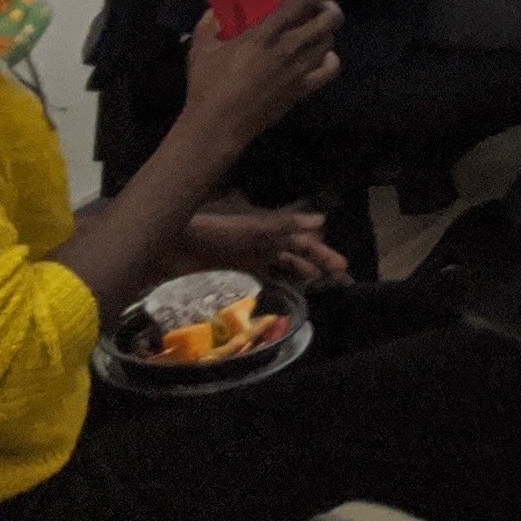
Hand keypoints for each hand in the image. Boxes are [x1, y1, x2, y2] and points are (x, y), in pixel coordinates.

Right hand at [179, 0, 342, 146]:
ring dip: (329, 31)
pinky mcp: (302, 91)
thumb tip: (215, 10)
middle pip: (326, 22)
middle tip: (322, 5)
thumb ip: (209, 25)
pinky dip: (331, 59)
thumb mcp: (200, 50)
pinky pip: (330, 71)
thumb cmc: (207, 86)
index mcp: (263, 37)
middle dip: (330, 8)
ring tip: (321, 27)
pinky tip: (322, 55)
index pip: (298, 6)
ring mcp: (298, 71)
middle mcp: (287, 50)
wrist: (217, 126)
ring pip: (329, 42)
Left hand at [182, 203, 348, 289]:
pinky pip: (262, 285)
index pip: (305, 245)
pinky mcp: (235, 278)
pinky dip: (275, 291)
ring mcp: (251, 264)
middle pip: (297, 260)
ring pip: (283, 273)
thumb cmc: (218, 233)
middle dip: (318, 270)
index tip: (343, 269)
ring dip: (300, 282)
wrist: (177, 246)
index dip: (324, 255)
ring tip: (317, 295)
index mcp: (272, 234)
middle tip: (339, 286)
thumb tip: (322, 218)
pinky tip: (284, 301)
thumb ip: (287, 225)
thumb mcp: (255, 228)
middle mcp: (265, 249)